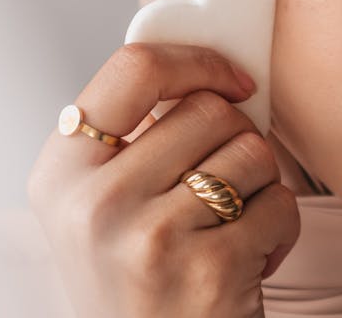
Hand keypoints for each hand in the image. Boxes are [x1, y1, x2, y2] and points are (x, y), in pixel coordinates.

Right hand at [27, 44, 299, 317]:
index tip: (233, 78)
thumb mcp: (104, 207)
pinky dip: (281, 230)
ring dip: (260, 187)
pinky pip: (278, 204)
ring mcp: (149, 237)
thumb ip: (137, 138)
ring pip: (251, 151)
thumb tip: (214, 70)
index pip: (133, 69)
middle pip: (209, 110)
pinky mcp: (206, 269)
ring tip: (230, 229)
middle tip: (224, 189)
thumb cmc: (140, 280)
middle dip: (236, 141)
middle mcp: (95, 204)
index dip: (196, 61)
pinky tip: (247, 262)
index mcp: (61, 174)